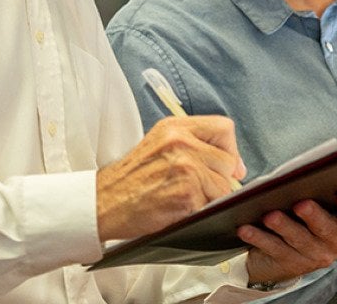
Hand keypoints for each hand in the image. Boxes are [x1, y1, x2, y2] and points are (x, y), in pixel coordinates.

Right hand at [96, 116, 246, 241]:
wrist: (103, 202)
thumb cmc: (129, 179)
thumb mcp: (158, 145)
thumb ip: (192, 145)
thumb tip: (234, 164)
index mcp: (175, 127)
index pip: (224, 128)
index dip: (230, 148)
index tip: (228, 165)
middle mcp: (181, 142)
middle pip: (227, 159)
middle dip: (219, 177)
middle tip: (199, 187)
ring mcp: (184, 167)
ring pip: (223, 184)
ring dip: (210, 196)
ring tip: (184, 197)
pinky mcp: (186, 192)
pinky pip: (212, 203)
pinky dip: (200, 209)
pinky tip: (179, 207)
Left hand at [240, 191, 336, 285]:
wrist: (292, 250)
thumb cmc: (306, 214)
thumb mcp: (317, 201)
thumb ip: (316, 189)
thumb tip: (300, 174)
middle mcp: (336, 242)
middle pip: (326, 229)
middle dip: (313, 216)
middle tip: (301, 204)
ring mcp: (315, 256)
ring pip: (299, 241)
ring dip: (283, 227)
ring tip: (270, 216)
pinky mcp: (292, 264)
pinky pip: (274, 249)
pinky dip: (259, 238)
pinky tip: (246, 228)